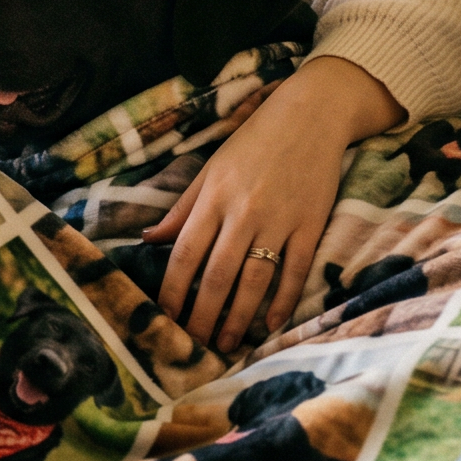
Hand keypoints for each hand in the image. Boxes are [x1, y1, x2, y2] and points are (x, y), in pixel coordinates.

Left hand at [143, 56, 404, 352]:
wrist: (311, 114)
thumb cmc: (254, 141)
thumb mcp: (211, 169)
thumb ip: (183, 208)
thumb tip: (149, 239)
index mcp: (213, 197)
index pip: (184, 254)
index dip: (172, 291)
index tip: (164, 319)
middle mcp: (243, 212)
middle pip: (217, 276)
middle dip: (203, 316)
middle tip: (194, 346)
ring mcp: (279, 220)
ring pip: (254, 280)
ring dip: (239, 318)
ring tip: (227, 345)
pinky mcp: (311, 224)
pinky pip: (296, 270)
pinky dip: (284, 301)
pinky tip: (271, 325)